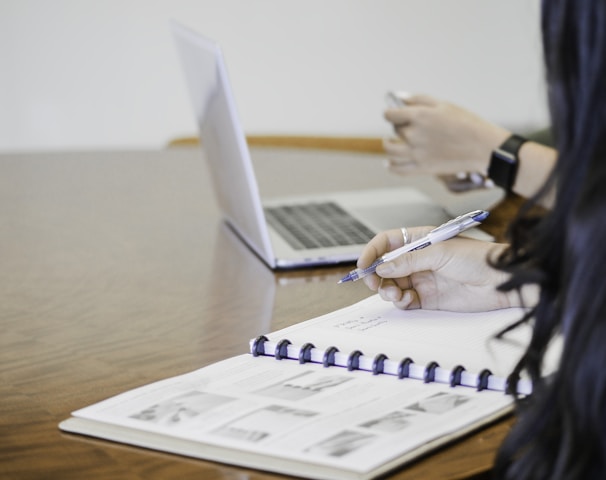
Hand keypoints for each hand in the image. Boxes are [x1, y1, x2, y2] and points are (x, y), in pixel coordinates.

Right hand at [357, 227, 517, 311]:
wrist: (501, 282)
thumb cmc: (477, 258)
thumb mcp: (439, 253)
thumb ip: (408, 261)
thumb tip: (382, 268)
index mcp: (419, 240)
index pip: (387, 243)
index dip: (372, 252)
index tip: (362, 264)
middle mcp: (417, 259)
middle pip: (385, 266)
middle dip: (376, 275)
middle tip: (374, 283)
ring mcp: (421, 279)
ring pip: (392, 285)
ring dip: (387, 290)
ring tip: (394, 294)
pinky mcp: (427, 298)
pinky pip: (404, 300)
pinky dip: (399, 301)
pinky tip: (405, 300)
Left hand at [383, 94, 510, 174]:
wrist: (482, 147)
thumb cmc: (466, 122)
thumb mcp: (443, 105)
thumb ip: (418, 100)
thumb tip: (398, 98)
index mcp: (418, 116)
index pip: (390, 114)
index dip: (391, 112)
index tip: (393, 113)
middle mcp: (414, 135)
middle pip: (395, 130)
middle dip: (399, 126)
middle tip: (408, 126)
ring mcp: (416, 153)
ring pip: (390, 150)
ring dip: (388, 145)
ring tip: (390, 142)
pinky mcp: (422, 168)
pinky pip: (398, 169)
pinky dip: (391, 166)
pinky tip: (389, 162)